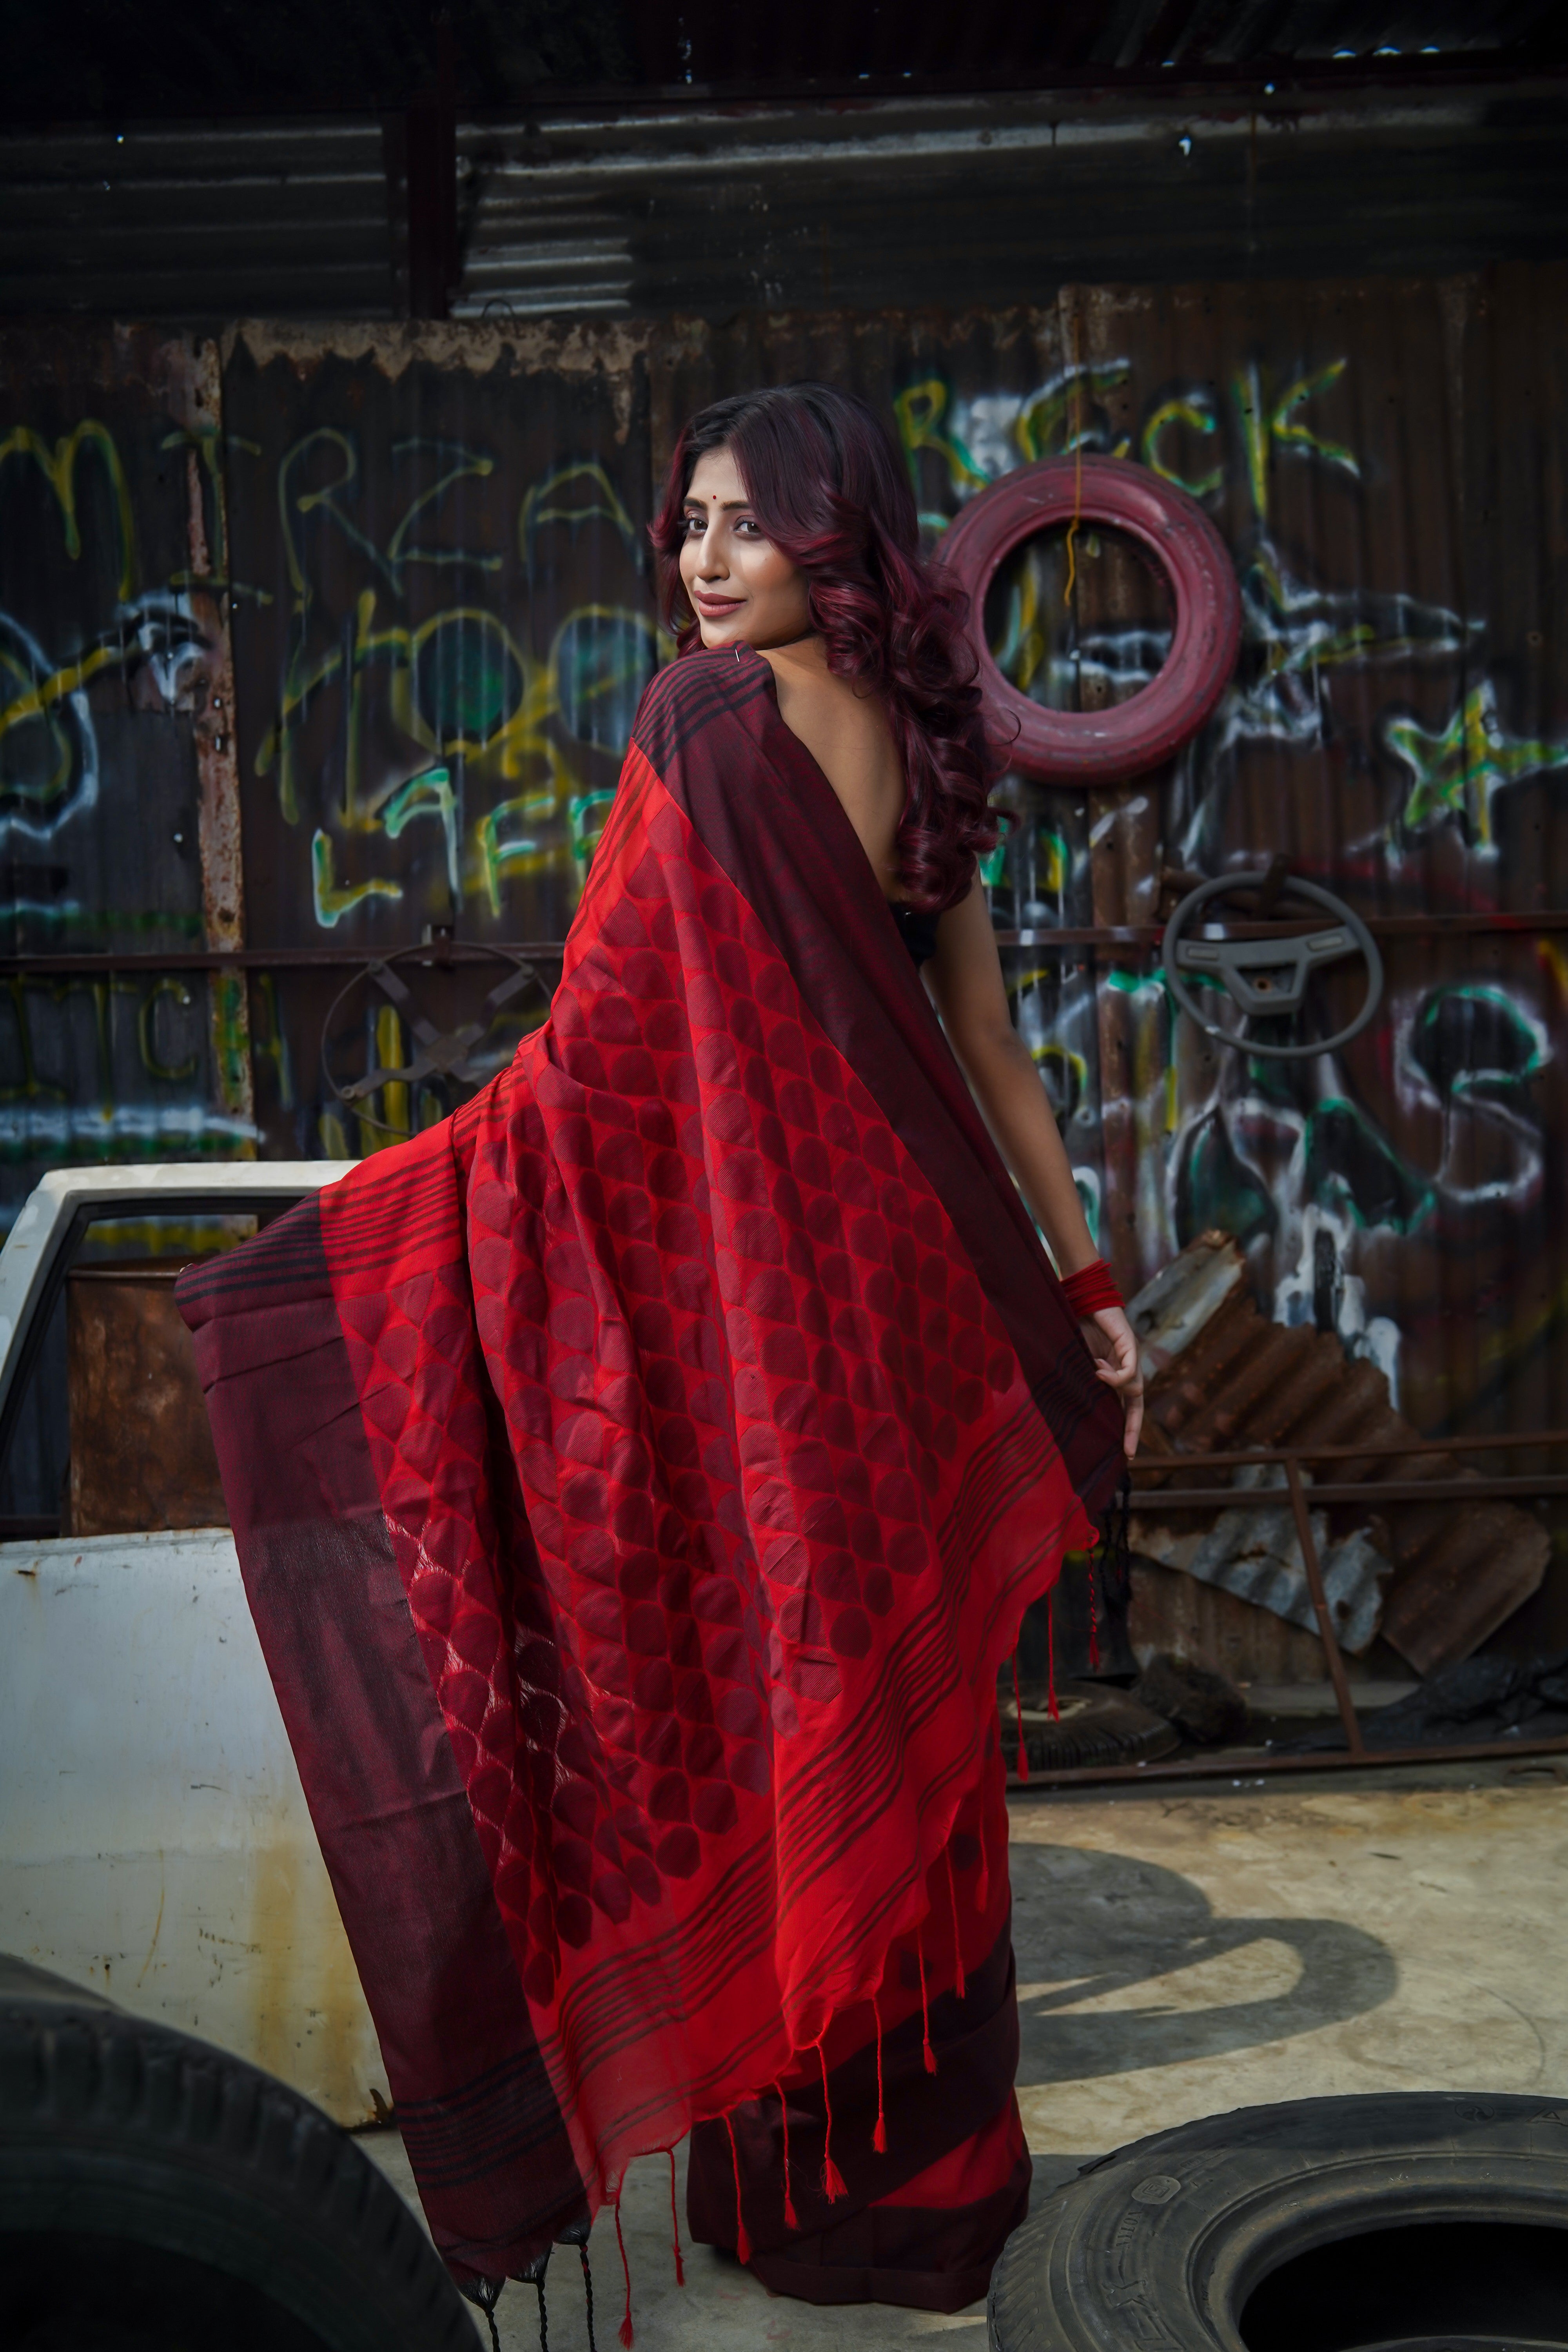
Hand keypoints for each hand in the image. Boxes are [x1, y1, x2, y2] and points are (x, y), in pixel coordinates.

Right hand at [1078, 1304, 1143, 1458]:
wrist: (1082, 1298)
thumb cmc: (1075, 1326)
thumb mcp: (1077, 1361)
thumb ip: (1083, 1380)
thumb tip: (1086, 1397)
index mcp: (1113, 1373)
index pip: (1124, 1405)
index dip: (1125, 1428)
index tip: (1124, 1453)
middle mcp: (1126, 1367)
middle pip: (1136, 1404)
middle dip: (1131, 1428)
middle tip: (1127, 1451)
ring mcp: (1130, 1357)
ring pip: (1135, 1388)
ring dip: (1116, 1390)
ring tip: (1095, 1376)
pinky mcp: (1130, 1344)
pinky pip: (1129, 1371)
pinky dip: (1116, 1376)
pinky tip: (1098, 1370)